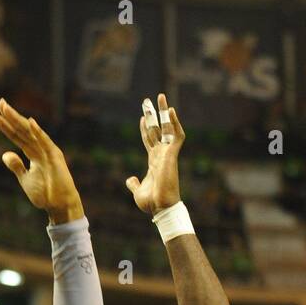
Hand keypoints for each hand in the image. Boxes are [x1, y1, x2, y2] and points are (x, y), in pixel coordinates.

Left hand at [0, 99, 83, 223]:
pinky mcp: (55, 157)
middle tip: (0, 102)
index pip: (16, 136)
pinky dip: (38, 133)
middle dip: (11, 116)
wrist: (60, 205)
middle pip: (22, 130)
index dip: (5, 126)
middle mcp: (40, 148)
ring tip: (7, 109)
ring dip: (19, 120)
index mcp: (33, 153)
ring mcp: (48, 151)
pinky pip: (45, 143)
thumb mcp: (25, 179)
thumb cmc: (46, 194)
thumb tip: (5, 154)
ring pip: (30, 132)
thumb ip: (16, 166)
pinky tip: (30, 123)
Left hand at [125, 92, 184, 215]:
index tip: (141, 117)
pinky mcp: (172, 155)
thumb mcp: (137, 191)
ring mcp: (167, 153)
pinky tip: (171, 110)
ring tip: (159, 97)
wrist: (161, 207)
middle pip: (157, 129)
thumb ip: (133, 183)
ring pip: (166, 128)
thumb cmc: (152, 202)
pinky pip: (176, 135)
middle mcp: (161, 155)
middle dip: (153, 115)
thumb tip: (130, 179)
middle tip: (148, 100)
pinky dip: (174, 123)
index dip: (145, 128)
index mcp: (153, 161)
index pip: (149, 140)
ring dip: (163, 112)